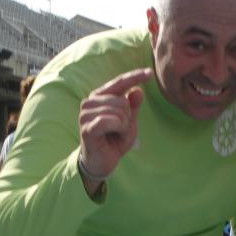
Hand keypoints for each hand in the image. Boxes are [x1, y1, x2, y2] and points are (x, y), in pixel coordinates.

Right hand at [78, 68, 151, 183]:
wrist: (101, 162)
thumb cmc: (114, 140)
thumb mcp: (129, 122)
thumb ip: (133, 106)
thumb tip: (138, 90)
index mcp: (100, 96)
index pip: (119, 82)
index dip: (135, 76)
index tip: (149, 73)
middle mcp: (90, 101)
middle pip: (122, 100)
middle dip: (128, 118)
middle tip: (120, 130)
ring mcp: (86, 114)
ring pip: (118, 111)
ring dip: (123, 126)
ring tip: (116, 135)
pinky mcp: (86, 127)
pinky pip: (111, 121)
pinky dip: (118, 129)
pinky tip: (112, 136)